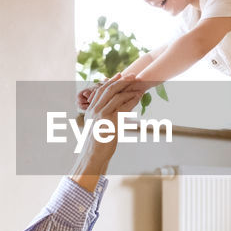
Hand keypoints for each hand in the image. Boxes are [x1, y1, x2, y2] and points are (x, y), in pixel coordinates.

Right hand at [70, 75, 142, 191]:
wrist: (92, 155)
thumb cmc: (96, 143)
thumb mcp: (95, 126)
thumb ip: (101, 115)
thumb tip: (112, 109)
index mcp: (90, 110)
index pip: (100, 90)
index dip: (111, 81)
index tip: (120, 75)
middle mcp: (95, 110)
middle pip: (109, 90)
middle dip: (122, 81)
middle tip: (133, 75)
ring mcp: (102, 115)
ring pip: (117, 97)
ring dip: (130, 90)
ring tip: (139, 86)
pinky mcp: (110, 122)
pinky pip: (123, 107)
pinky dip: (132, 100)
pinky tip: (138, 97)